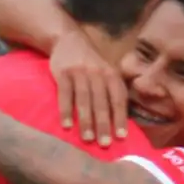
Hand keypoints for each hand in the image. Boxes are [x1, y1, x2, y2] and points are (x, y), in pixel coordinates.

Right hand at [50, 29, 126, 145]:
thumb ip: (112, 91)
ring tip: (87, 139)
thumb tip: (119, 121)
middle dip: (104, 124)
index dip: (120, 118)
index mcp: (111, 75)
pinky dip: (66, 110)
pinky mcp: (63, 73)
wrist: (67, 39)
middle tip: (105, 144)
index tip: (121, 137)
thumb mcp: (106, 71)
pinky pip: (65, 94)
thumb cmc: (90, 63)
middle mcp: (98, 73)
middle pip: (102, 102)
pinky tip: (67, 125)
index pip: (118, 99)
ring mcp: (80, 73)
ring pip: (85, 99)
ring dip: (86, 120)